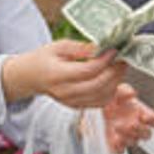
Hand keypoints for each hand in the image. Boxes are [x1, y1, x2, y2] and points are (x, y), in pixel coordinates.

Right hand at [2, 40, 126, 107]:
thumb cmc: (44, 59)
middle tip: (122, 59)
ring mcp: (71, 102)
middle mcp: (65, 92)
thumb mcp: (58, 46)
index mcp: (57, 75)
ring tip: (119, 67)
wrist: (31, 77)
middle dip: (115, 71)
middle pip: (98, 85)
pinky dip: (111, 90)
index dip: (105, 60)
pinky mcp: (77, 106)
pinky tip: (112, 78)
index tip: (115, 50)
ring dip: (116, 82)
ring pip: (102, 96)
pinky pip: (100, 102)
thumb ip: (80, 47)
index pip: (88, 70)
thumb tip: (101, 46)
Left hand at [102, 84, 153, 153]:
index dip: (153, 120)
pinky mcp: (115, 144)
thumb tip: (132, 94)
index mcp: (142, 114)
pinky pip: (120, 151)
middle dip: (139, 130)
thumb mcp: (118, 90)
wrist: (95, 107)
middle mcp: (137, 127)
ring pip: (134, 142)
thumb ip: (126, 90)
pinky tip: (113, 140)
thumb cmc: (111, 98)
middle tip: (130, 124)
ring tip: (116, 127)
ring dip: (127, 136)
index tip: (144, 116)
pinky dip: (117, 148)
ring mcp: (127, 136)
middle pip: (146, 134)